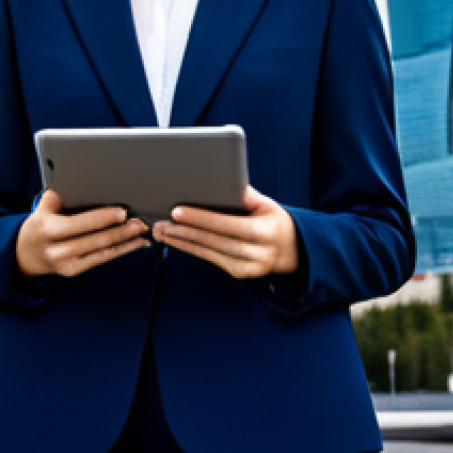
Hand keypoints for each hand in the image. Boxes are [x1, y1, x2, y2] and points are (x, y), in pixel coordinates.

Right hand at [16, 189, 150, 277]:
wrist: (25, 255)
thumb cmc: (39, 226)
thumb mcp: (42, 208)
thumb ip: (58, 196)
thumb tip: (80, 181)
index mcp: (48, 229)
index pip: (80, 223)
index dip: (103, 218)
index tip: (122, 212)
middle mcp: (56, 249)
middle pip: (95, 239)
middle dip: (121, 230)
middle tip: (139, 221)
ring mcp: (65, 263)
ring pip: (101, 251)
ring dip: (125, 241)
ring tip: (141, 231)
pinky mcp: (73, 271)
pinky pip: (101, 259)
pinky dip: (120, 251)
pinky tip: (134, 244)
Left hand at [152, 185, 298, 279]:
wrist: (291, 250)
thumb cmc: (274, 221)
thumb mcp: (268, 204)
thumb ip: (247, 194)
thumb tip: (227, 179)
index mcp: (264, 232)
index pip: (226, 225)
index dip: (200, 218)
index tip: (177, 211)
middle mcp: (256, 253)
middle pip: (213, 240)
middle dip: (184, 231)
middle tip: (160, 222)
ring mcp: (247, 267)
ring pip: (208, 252)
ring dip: (181, 241)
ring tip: (160, 231)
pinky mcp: (238, 273)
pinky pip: (210, 258)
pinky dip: (191, 248)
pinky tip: (175, 239)